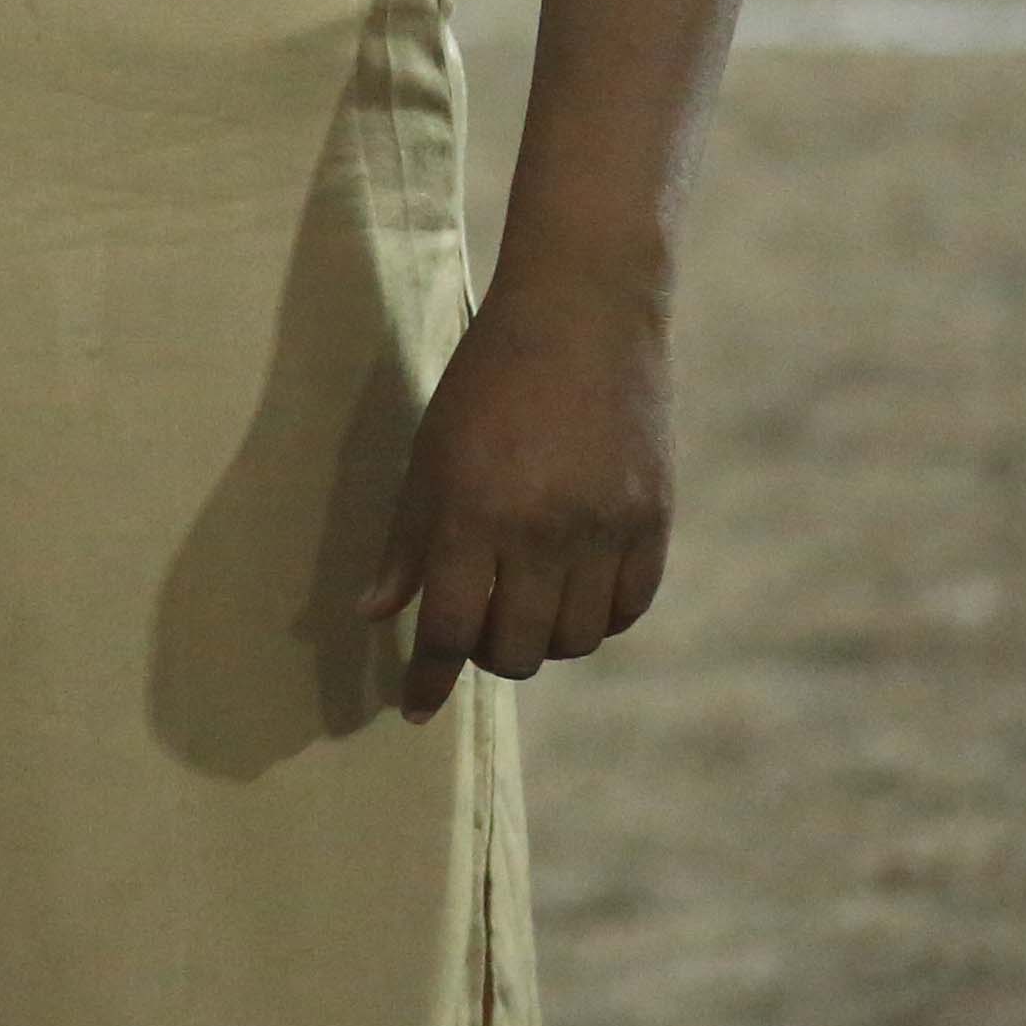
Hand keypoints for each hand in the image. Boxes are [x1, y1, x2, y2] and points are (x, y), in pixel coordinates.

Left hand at [361, 267, 671, 722]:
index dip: (428, 678)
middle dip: (486, 653)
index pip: (447, 628)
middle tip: (474, 624)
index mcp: (472, 512)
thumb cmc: (486, 381)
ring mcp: (605, 529)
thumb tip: (372, 615)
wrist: (582, 315)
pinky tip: (573, 591)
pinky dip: (597, 617)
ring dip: (542, 638)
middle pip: (515, 651)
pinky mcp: (653, 521)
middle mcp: (541, 531)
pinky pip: (626, 609)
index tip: (414, 709)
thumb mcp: (427, 452)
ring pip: (573, 641)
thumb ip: (404, 541)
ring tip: (522, 602)